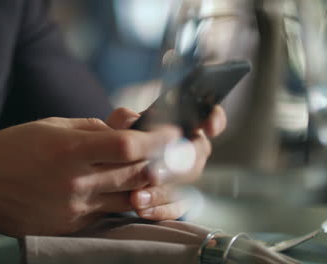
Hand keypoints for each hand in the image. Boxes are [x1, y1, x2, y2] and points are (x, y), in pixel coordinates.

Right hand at [0, 116, 179, 236]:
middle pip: (136, 174)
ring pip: (129, 198)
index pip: (128, 146)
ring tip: (155, 170)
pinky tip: (125, 188)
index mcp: (70, 150)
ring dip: (147, 184)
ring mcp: (76, 208)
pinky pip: (109, 212)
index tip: (173, 132)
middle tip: (173, 152)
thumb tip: (129, 121)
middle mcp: (76, 182)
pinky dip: (123, 199)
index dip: (157, 139)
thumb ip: (94, 125)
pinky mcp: (73, 225)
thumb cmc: (14, 149)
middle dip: (161, 162)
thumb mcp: (51, 126)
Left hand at [106, 107, 226, 219]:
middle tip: (152, 173)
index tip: (210, 128)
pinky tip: (142, 209)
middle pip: (199, 151)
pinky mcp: (178, 200)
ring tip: (137, 197)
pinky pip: (178, 207)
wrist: (112, 175)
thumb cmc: (120, 145)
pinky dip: (160, 209)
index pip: (207, 116)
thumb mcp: (117, 128)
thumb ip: (123, 120)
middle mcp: (188, 148)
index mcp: (180, 125)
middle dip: (178, 162)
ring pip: (186, 182)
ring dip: (162, 191)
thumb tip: (131, 123)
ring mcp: (185, 176)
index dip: (214, 119)